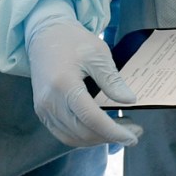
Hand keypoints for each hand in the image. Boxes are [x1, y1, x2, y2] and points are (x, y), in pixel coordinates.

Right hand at [26, 5, 141, 147]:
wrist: (44, 36)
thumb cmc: (72, 41)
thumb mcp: (98, 54)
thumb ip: (112, 80)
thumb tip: (130, 101)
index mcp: (63, 84)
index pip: (91, 118)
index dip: (113, 131)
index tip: (133, 136)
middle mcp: (50, 101)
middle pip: (82, 132)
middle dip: (110, 137)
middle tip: (133, 133)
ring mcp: (43, 109)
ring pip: (73, 138)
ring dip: (98, 140)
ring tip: (119, 131)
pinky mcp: (42, 112)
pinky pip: (64, 134)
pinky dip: (84, 137)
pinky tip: (100, 130)